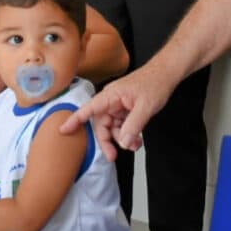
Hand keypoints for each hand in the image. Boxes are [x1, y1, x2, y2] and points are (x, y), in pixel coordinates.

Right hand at [59, 63, 176, 159]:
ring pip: (112, 128)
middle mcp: (111, 101)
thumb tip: (123, 142)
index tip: (63, 130)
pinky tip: (137, 140)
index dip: (75, 120)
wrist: (167, 74)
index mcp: (111, 96)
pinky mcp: (126, 110)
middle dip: (107, 140)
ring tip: (136, 145)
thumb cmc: (155, 83)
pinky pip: (121, 126)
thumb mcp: (145, 107)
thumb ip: (133, 125)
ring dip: (121, 139)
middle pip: (101, 124)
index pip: (89, 109)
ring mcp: (118, 106)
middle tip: (114, 156)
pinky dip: (128, 135)